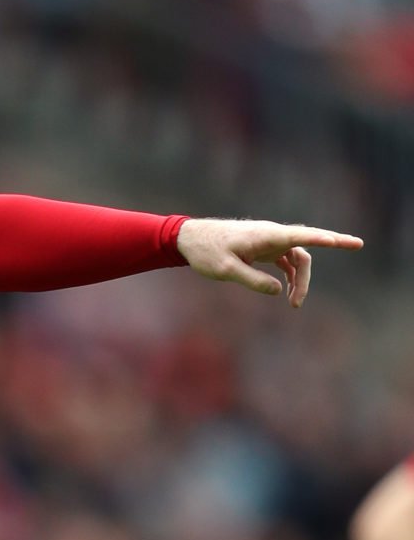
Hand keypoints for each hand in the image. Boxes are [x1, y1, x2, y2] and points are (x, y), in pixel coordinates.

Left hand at [177, 219, 362, 306]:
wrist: (190, 239)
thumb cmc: (206, 252)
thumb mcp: (225, 269)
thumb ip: (252, 280)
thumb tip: (279, 291)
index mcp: (265, 235)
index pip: (301, 235)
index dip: (324, 239)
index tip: (343, 242)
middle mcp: (272, 235)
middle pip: (306, 248)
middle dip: (327, 251)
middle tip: (350, 252)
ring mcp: (269, 241)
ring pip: (297, 258)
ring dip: (300, 279)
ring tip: (295, 304)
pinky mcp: (264, 248)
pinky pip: (286, 261)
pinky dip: (290, 276)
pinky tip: (288, 293)